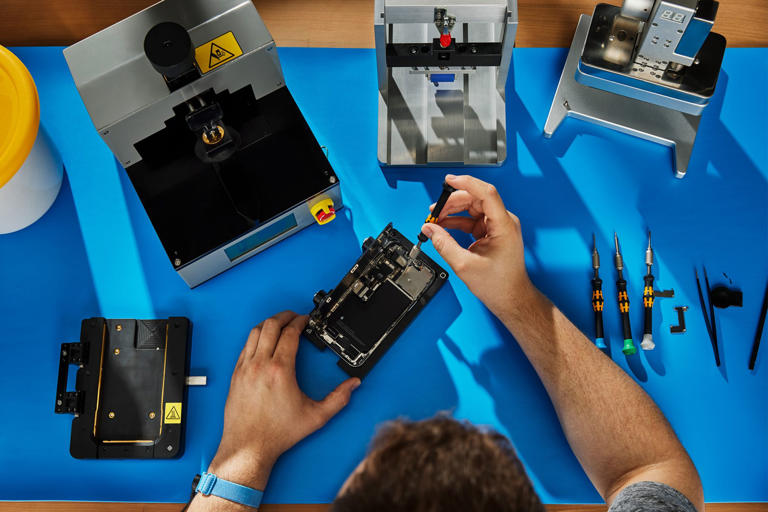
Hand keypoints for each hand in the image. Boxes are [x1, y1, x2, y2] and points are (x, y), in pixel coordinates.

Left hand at [208, 311, 360, 489]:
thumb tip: (353, 385)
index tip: (305, 320)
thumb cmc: (277, 433)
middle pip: (270, 326)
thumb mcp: (316, 417)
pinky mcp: (236, 375)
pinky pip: (244, 347)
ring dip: (268, 323)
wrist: (248, 447)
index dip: (299, 322)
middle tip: (294, 316)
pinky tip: (262, 341)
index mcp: (280, 370)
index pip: (290, 333)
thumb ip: (338, 399)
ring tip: (278, 323)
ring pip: (254, 333)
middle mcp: (260, 365)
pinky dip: (255, 338)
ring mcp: (245, 368)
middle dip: (284, 316)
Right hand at [421, 174, 533, 321]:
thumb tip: (429, 229)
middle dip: (452, 202)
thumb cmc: (499, 284)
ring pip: (473, 208)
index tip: (449, 180)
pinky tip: (444, 226)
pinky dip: (457, 221)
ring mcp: (498, 226)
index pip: (486, 193)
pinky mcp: (492, 232)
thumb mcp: (464, 265)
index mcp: (503, 225)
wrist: (511, 298)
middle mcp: (503, 221)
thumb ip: (444, 244)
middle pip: (476, 199)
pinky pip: (472, 220)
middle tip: (434, 211)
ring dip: (453, 211)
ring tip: (435, 219)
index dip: (467, 183)